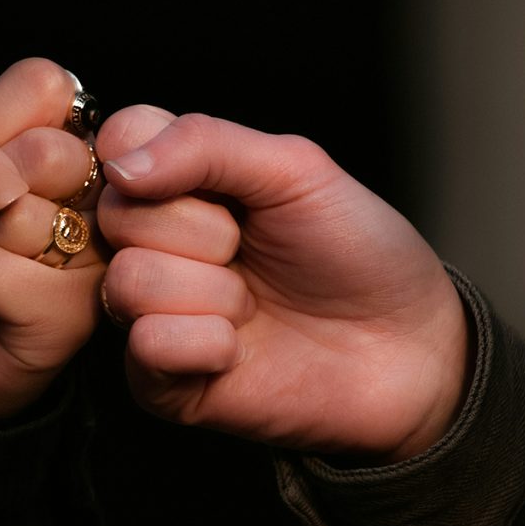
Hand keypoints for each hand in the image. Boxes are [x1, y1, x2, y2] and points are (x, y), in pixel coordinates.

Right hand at [96, 106, 470, 462]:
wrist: (408, 348)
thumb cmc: (357, 252)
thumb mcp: (296, 171)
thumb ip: (204, 144)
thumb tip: (121, 164)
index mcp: (178, 183)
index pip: (116, 144)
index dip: (156, 159)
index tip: (218, 185)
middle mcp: (153, 245)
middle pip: (118, 215)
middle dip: (204, 232)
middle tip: (249, 249)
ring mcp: (151, 313)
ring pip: (130, 282)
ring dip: (213, 293)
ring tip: (252, 304)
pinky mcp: (159, 381)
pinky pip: (146, 346)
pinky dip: (206, 345)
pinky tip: (239, 348)